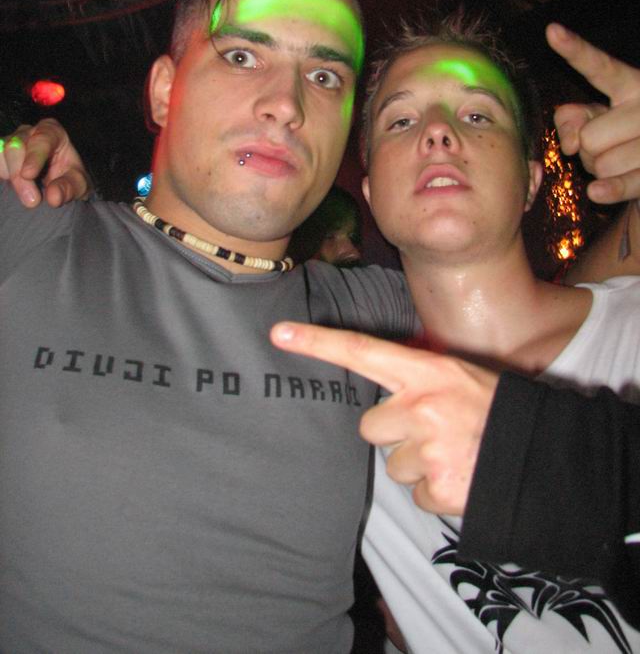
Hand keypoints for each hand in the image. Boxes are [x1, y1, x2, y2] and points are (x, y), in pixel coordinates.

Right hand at [0, 118, 91, 207]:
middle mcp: (28, 132)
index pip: (41, 140)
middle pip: (15, 147)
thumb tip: (53, 197)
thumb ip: (68, 188)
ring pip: (0, 154)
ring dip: (9, 177)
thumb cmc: (70, 178)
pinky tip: (11, 190)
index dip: (33, 157)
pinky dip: (1, 175)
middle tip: (31, 201)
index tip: (29, 175)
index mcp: (51, 132)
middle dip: (18, 175)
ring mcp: (9, 142)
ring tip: (27, 198)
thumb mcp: (78, 184)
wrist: (58, 184)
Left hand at [270, 322, 498, 515]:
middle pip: (371, 427)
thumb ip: (419, 384)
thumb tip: (383, 405)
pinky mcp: (439, 487)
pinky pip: (415, 495)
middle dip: (395, 434)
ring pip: (393, 464)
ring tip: (455, 453)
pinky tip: (461, 476)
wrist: (544, 454)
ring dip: (418, 464)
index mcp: (428, 372)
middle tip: (435, 432)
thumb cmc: (497, 410)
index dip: (317, 343)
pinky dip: (435, 490)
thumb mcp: (459, 378)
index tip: (278, 333)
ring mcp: (430, 448)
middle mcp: (423, 405)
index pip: (362, 351)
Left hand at [548, 23, 639, 204]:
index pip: (600, 68)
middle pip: (590, 137)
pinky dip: (608, 190)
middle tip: (606, 148)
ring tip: (620, 162)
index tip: (551, 31)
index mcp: (632, 84)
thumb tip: (573, 141)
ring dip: (601, 171)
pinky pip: (623, 182)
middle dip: (588, 150)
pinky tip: (597, 192)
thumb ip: (573, 119)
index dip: (575, 51)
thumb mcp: (596, 121)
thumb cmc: (623, 138)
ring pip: (601, 163)